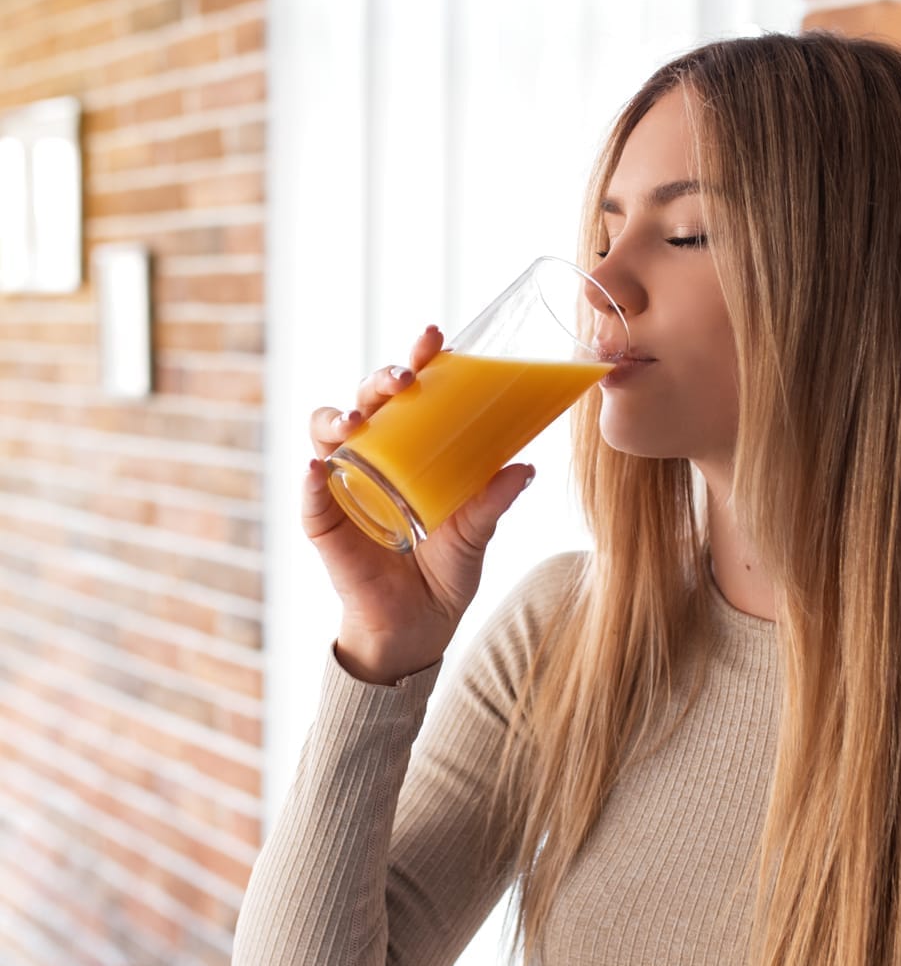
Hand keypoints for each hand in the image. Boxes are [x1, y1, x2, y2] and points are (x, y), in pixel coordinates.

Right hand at [304, 325, 534, 682]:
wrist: (418, 627)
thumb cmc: (445, 572)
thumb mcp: (475, 535)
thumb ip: (493, 502)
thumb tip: (526, 467)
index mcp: (412, 450)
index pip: (410, 395)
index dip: (418, 361)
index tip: (435, 338)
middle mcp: (374, 458)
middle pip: (366, 402)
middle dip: (379, 380)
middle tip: (404, 381)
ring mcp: (345, 486)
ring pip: (327, 433)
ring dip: (337, 419)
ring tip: (356, 422)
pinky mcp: (324, 523)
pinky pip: (310, 496)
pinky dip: (309, 480)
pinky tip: (316, 469)